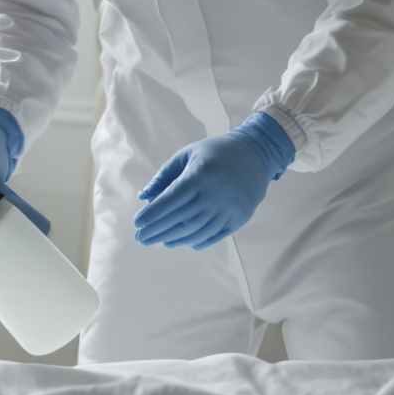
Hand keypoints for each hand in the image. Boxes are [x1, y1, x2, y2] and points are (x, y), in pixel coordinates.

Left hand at [134, 112, 296, 249]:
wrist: (256, 154)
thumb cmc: (216, 152)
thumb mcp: (187, 155)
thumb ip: (165, 175)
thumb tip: (144, 196)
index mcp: (201, 175)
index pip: (170, 201)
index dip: (152, 214)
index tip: (137, 223)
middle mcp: (216, 194)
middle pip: (181, 219)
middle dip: (158, 230)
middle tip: (141, 238)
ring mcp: (229, 208)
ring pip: (196, 230)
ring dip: (174, 238)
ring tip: (159, 241)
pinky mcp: (239, 218)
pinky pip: (214, 235)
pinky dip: (196, 240)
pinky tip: (181, 242)